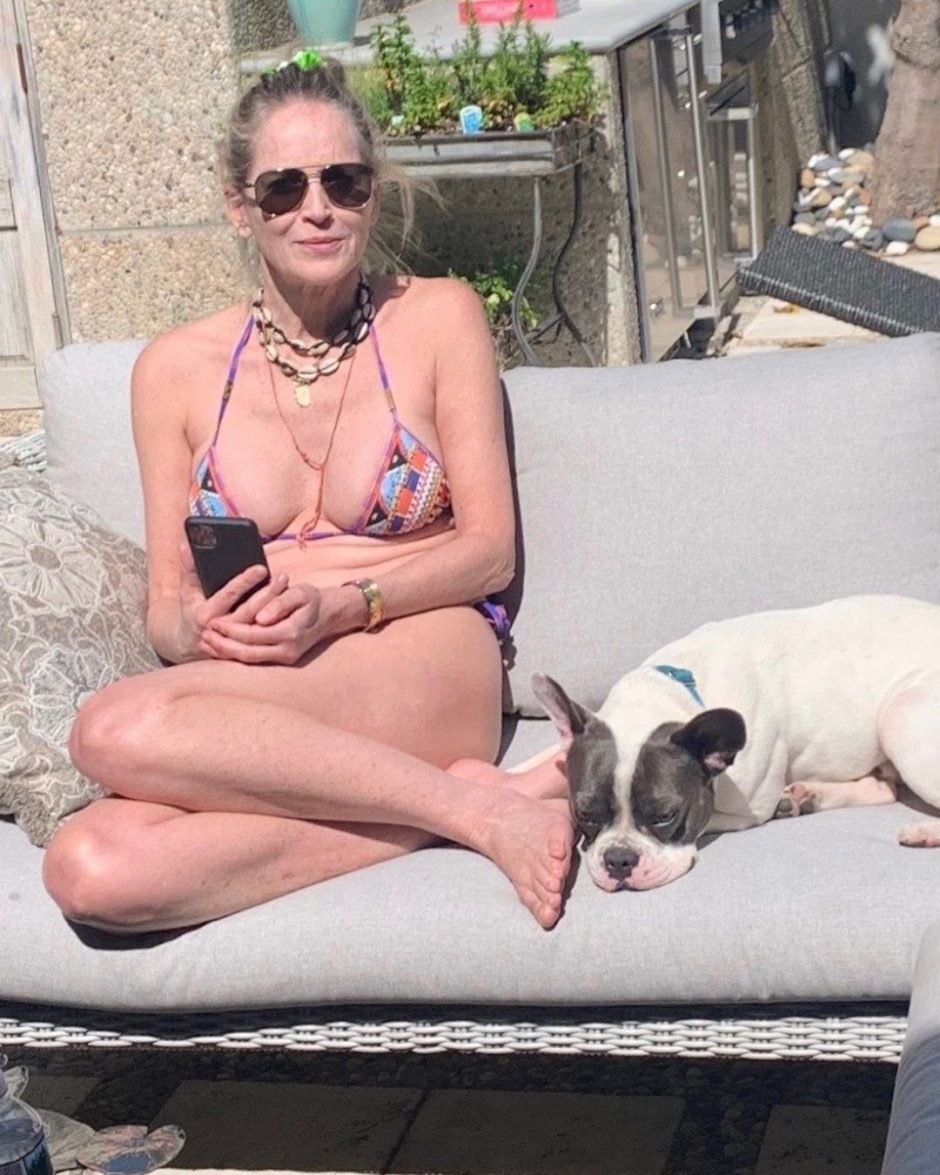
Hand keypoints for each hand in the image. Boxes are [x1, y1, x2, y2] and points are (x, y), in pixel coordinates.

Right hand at [177, 542, 288, 661]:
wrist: (190, 644)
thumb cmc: (191, 610)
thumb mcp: (187, 590)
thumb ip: (189, 567)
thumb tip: (186, 544)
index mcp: (205, 614)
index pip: (228, 595)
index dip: (245, 581)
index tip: (261, 568)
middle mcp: (220, 629)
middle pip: (249, 610)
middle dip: (268, 593)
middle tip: (282, 577)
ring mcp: (233, 641)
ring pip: (259, 624)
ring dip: (275, 606)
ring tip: (285, 587)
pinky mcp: (244, 648)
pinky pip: (263, 635)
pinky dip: (275, 621)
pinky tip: (286, 607)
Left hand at [203, 579, 326, 664]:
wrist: (329, 615)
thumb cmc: (312, 599)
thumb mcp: (301, 593)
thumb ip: (280, 603)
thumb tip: (260, 618)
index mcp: (290, 632)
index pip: (252, 635)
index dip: (230, 630)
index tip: (213, 622)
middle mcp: (288, 650)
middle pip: (247, 653)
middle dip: (223, 646)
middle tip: (203, 635)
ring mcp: (285, 658)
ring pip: (249, 660)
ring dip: (226, 653)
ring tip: (206, 642)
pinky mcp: (281, 660)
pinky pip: (254, 660)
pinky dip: (236, 655)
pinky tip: (221, 647)